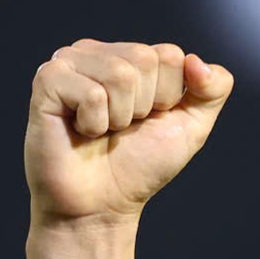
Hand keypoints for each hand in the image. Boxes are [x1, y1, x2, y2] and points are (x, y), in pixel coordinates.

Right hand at [24, 40, 234, 226]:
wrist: (101, 206)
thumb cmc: (139, 166)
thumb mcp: (191, 127)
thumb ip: (212, 89)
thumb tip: (196, 60)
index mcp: (129, 57)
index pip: (170, 54)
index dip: (168, 98)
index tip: (145, 121)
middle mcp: (97, 52)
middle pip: (146, 59)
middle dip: (143, 107)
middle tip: (120, 129)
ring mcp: (68, 63)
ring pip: (120, 74)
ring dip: (119, 117)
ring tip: (101, 131)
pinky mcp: (47, 81)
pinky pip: (91, 94)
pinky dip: (94, 123)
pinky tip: (81, 132)